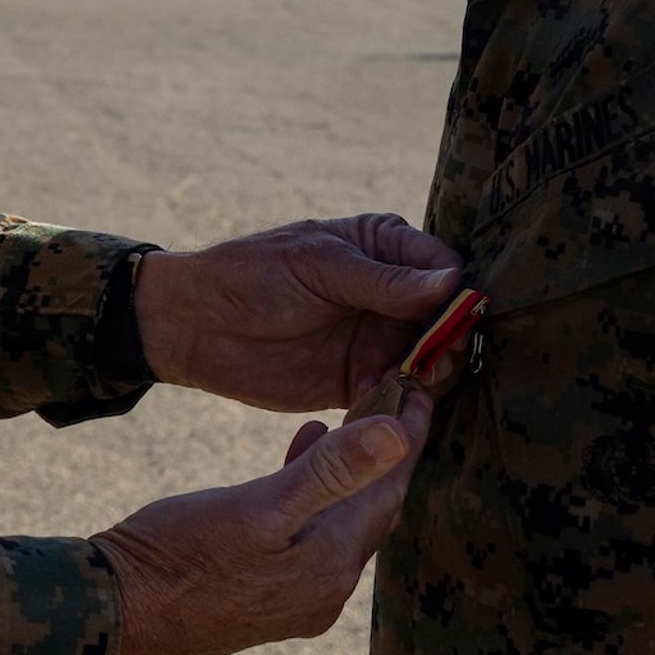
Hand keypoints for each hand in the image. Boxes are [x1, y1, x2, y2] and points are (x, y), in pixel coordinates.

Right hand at [94, 389, 433, 654]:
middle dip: (385, 455)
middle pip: (373, 509)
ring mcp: (297, 601)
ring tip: (348, 421)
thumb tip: (398, 438)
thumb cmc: (176, 555)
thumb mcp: (257, 506)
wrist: (115, 614)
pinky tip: (294, 464)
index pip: (390, 489)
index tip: (421, 387)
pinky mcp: (267, 600)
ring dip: (349, 476)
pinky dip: (313, 500)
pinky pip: (311, 540)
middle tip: (393, 399)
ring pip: (342, 524)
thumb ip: (330, 473)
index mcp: (331, 564)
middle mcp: (326, 590)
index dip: (408, 436)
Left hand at [135, 215, 466, 412]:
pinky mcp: (360, 383)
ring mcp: (378, 340)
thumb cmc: (255, 275)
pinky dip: (398, 405)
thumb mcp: (320, 266)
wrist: (198, 325)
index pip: (445, 268)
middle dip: (448, 343)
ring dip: (427, 377)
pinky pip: (397, 398)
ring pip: (431, 364)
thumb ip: (383, 281)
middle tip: (431, 361)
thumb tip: (450, 283)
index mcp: (386, 248)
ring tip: (403, 383)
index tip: (454, 316)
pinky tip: (382, 405)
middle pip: (448, 322)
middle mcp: (392, 296)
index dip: (456, 293)